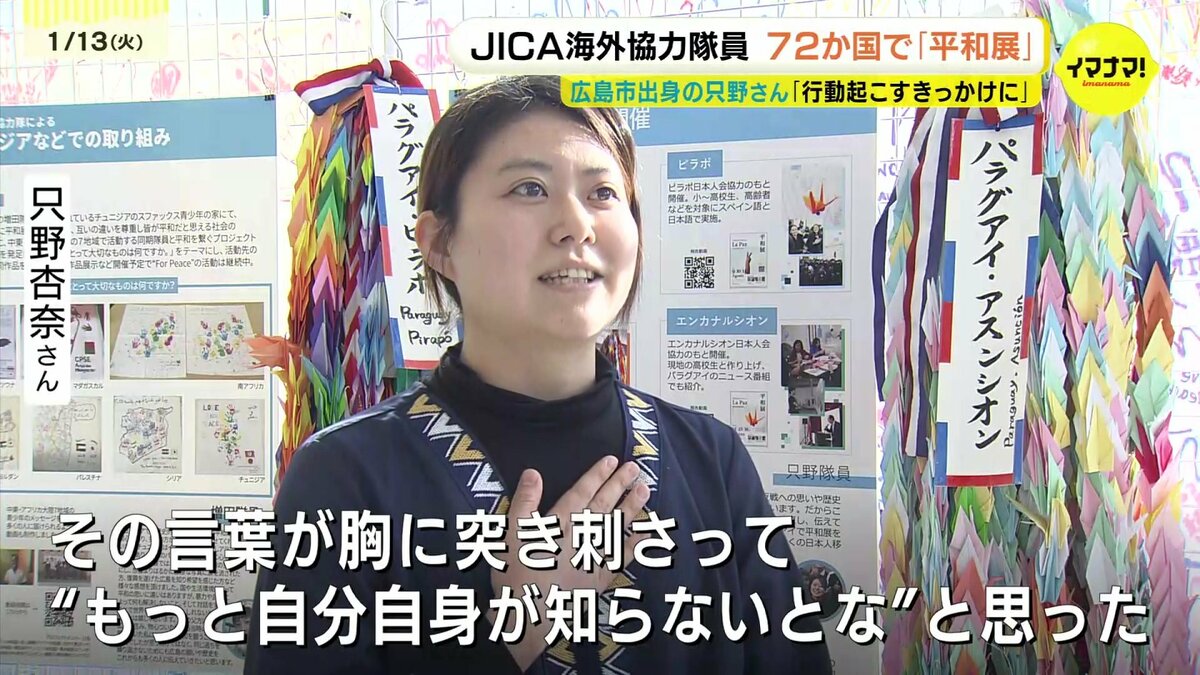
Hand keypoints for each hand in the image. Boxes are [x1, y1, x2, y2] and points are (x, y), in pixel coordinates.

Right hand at [490, 455, 649, 669]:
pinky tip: (648, 532)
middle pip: (603, 504)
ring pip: (617, 526)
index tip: (611, 460)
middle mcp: (582, 534)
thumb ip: (524, 501)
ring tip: (645, 489)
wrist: (532, 615)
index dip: (596, 475)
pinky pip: (624, 555)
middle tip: (635, 468)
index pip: (582, 492)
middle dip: (619, 484)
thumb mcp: (510, 533)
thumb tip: (534, 472)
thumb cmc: (517, 574)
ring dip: (632, 507)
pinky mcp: (601, 576)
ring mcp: (595, 556)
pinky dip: (636, 543)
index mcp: (560, 522)